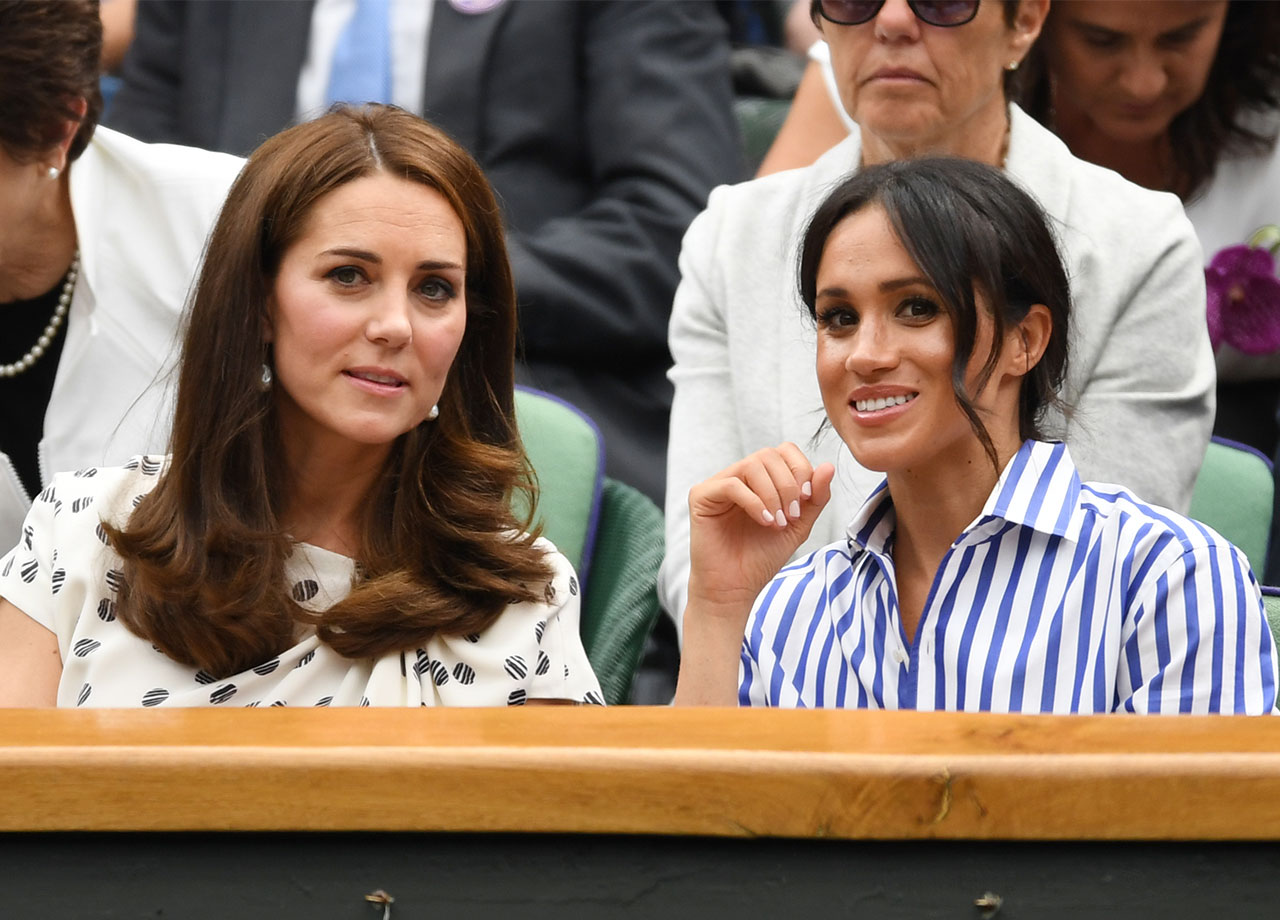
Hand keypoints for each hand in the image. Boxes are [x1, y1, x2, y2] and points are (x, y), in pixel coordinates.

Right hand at [686, 443, 833, 626]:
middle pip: (769, 455)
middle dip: (788, 485)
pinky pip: (732, 484)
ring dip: (773, 494)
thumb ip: (815, 497)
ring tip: (777, 522)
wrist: (735, 588)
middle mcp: (738, 476)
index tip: (806, 499)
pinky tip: (764, 522)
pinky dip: (754, 502)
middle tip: (791, 516)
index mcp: (760, 480)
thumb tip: (827, 466)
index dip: (800, 469)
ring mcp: (718, 484)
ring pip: (751, 465)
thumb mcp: (798, 525)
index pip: (783, 451)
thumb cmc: (761, 557)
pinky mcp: (701, 496)